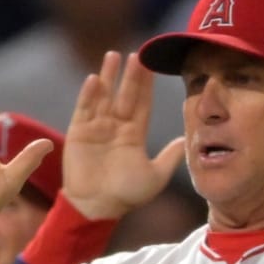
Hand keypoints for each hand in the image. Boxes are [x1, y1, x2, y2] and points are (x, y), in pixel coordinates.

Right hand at [62, 51, 185, 221]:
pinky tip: (94, 78)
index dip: (146, 84)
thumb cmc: (125, 196)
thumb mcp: (155, 177)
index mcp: (134, 135)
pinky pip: (83, 109)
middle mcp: (115, 127)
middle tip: (137, 55)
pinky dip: (88, 94)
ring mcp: (96, 128)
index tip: (151, 64)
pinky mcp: (78, 133)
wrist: (96, 208)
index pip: (142, 103)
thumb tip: (186, 139)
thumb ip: (170, 157)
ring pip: (104, 96)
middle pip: (124, 95)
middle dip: (130, 76)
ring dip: (108, 77)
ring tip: (113, 56)